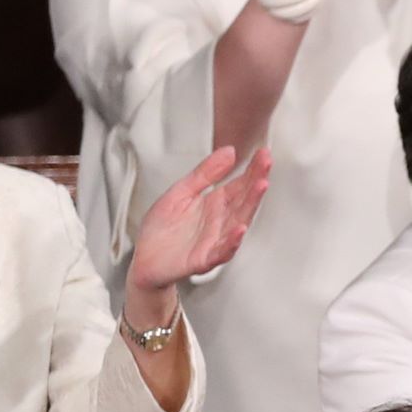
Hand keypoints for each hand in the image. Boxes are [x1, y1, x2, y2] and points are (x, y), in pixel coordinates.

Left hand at [123, 146, 271, 300]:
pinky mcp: (203, 259)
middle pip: (243, 200)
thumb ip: (204, 174)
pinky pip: (221, 251)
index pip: (239, 185)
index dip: (252, 169)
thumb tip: (228, 152)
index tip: (263, 153)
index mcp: (215, 205)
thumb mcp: (180, 192)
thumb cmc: (162, 229)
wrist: (144, 260)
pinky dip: (232, 242)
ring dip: (251, 205)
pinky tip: (240, 229)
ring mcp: (214, 240)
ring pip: (238, 222)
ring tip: (260, 186)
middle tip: (266, 162)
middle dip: (256, 180)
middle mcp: (220, 222)